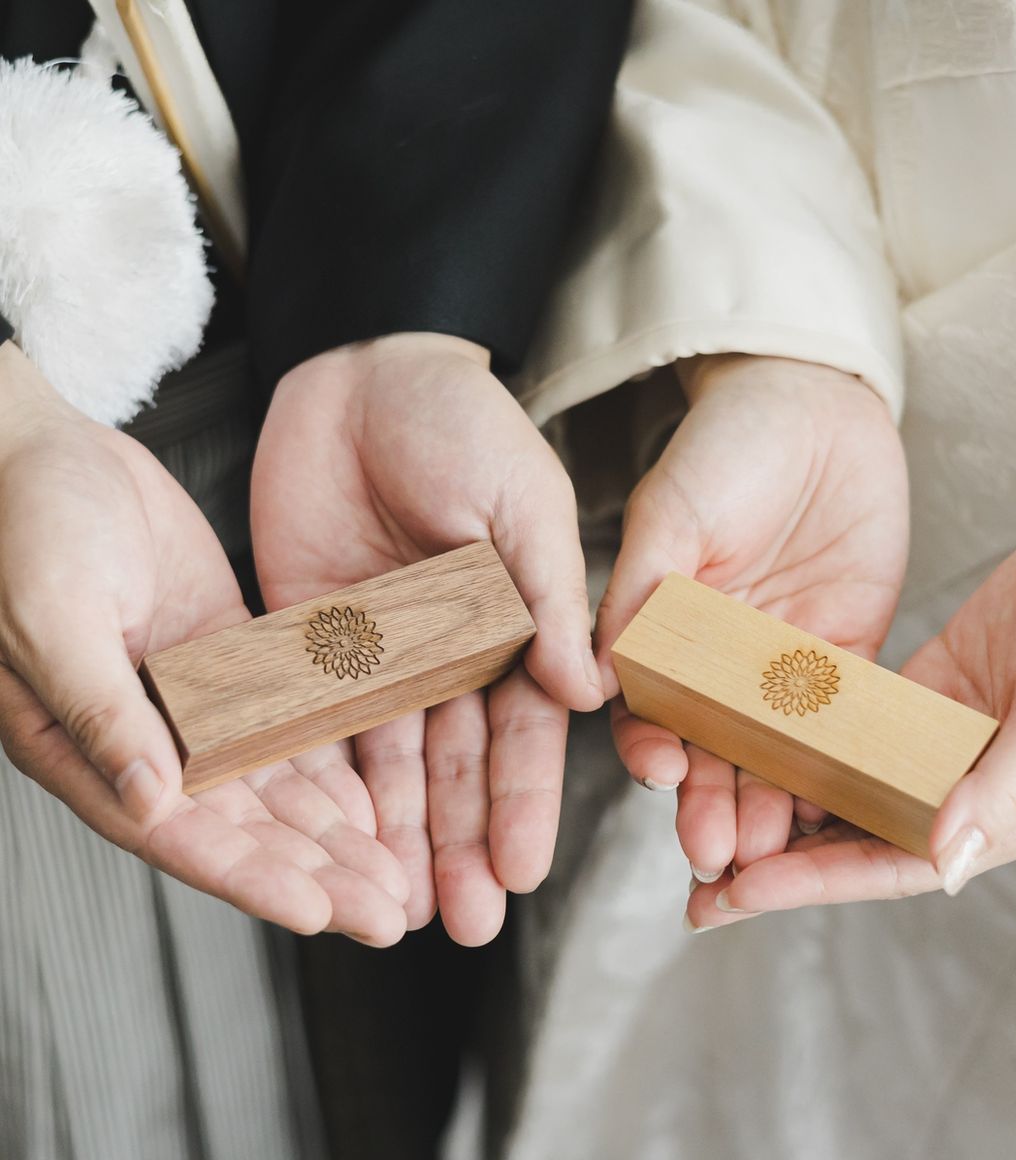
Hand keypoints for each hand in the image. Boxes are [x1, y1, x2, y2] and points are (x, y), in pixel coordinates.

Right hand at [0, 342, 408, 943]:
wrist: (38, 454)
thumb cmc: (23, 526)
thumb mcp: (51, 616)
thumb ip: (100, 712)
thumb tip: (150, 800)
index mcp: (89, 747)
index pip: (184, 833)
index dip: (255, 877)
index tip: (323, 912)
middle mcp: (146, 739)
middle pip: (244, 825)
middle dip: (317, 872)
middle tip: (388, 913)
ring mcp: (189, 700)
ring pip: (273, 784)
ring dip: (333, 832)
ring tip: (393, 872)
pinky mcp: (223, 657)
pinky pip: (284, 720)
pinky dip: (326, 759)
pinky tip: (370, 795)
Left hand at [251, 333, 602, 945]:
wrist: (358, 377)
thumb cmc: (461, 424)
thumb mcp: (522, 499)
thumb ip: (552, 593)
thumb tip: (592, 689)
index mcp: (518, 628)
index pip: (527, 735)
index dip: (524, 804)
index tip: (523, 871)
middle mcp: (455, 657)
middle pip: (459, 769)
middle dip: (462, 845)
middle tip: (463, 922)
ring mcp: (382, 657)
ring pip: (392, 766)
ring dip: (398, 838)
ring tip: (402, 908)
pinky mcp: (314, 645)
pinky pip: (319, 724)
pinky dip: (327, 784)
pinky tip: (332, 839)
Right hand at [596, 354, 908, 883]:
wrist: (821, 405)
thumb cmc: (731, 444)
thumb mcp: (674, 510)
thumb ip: (642, 587)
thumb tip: (600, 671)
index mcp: (665, 627)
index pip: (647, 707)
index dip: (649, 747)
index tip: (658, 776)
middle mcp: (719, 660)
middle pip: (708, 748)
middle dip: (709, 801)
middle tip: (715, 850)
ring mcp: (784, 666)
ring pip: (771, 752)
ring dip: (767, 803)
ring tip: (769, 851)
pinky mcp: (846, 658)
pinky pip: (842, 725)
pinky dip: (837, 768)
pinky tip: (837, 806)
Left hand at [686, 514, 1015, 928]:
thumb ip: (1004, 787)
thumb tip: (941, 863)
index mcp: (1000, 818)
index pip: (886, 866)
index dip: (808, 883)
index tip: (735, 894)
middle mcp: (956, 791)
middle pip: (850, 840)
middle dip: (776, 865)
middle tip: (698, 886)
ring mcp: (930, 743)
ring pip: (840, 787)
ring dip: (778, 806)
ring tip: (708, 820)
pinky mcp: (916, 695)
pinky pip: (846, 728)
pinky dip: (800, 742)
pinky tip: (746, 743)